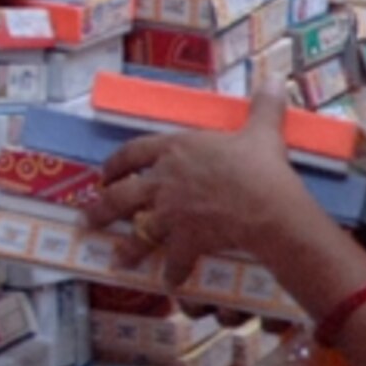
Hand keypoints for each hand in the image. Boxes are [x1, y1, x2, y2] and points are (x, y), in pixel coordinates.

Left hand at [87, 76, 308, 289]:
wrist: (266, 206)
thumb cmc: (261, 167)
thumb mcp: (263, 132)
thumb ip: (264, 108)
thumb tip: (275, 81)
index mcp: (176, 150)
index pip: (133, 153)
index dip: (116, 163)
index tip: (105, 172)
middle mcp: (164, 181)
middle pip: (122, 195)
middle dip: (102, 208)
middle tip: (90, 219)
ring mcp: (171, 213)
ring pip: (138, 231)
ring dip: (127, 248)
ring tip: (118, 259)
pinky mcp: (186, 240)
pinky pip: (174, 260)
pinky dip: (172, 273)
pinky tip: (170, 283)